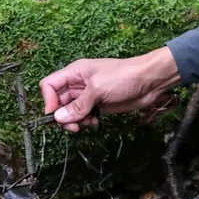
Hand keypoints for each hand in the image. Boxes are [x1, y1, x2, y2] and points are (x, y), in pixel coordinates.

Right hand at [39, 47, 180, 131]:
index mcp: (75, 72)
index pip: (49, 85)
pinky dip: (86, 122)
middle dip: (63, 115)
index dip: (49, 100)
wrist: (150, 81)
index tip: (56, 115)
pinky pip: (84, 116)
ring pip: (71, 111)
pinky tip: (96, 122)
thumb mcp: (98, 88)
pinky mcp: (99, 105)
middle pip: (59, 101)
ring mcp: (89, 95)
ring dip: (75, 121)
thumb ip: (78, 104)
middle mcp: (79, 83)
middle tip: (75, 126)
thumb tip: (59, 118)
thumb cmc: (124, 77)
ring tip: (88, 122)